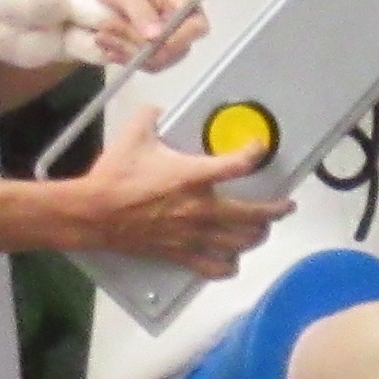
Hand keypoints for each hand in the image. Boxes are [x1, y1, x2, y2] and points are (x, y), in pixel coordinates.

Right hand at [63, 105, 278, 274]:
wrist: (94, 212)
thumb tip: (158, 111)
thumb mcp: (134, 134)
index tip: (259, 149)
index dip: (255, 154)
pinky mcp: (180, 253)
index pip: (239, 165)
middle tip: (284, 206)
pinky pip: (213, 267)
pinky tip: (231, 262)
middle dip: (275, 210)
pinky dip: (227, 266)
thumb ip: (151, 117)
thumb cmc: (115, 174)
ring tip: (260, 230)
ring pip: (239, 242)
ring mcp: (193, 234)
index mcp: (194, 175)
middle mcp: (201, 208)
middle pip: (253, 214)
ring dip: (256, 236)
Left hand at [95, 0, 201, 68]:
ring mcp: (172, 38)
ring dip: (128, 52)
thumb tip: (156, 36)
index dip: (177, 39)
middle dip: (140, 45)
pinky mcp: (157, 50)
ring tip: (102, 35)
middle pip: (176, 49)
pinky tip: (108, 45)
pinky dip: (125, 58)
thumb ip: (141, 11)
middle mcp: (185, 21)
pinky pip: (147, 64)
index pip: (197, 27)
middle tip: (107, 29)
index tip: (149, 41)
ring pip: (159, 60)